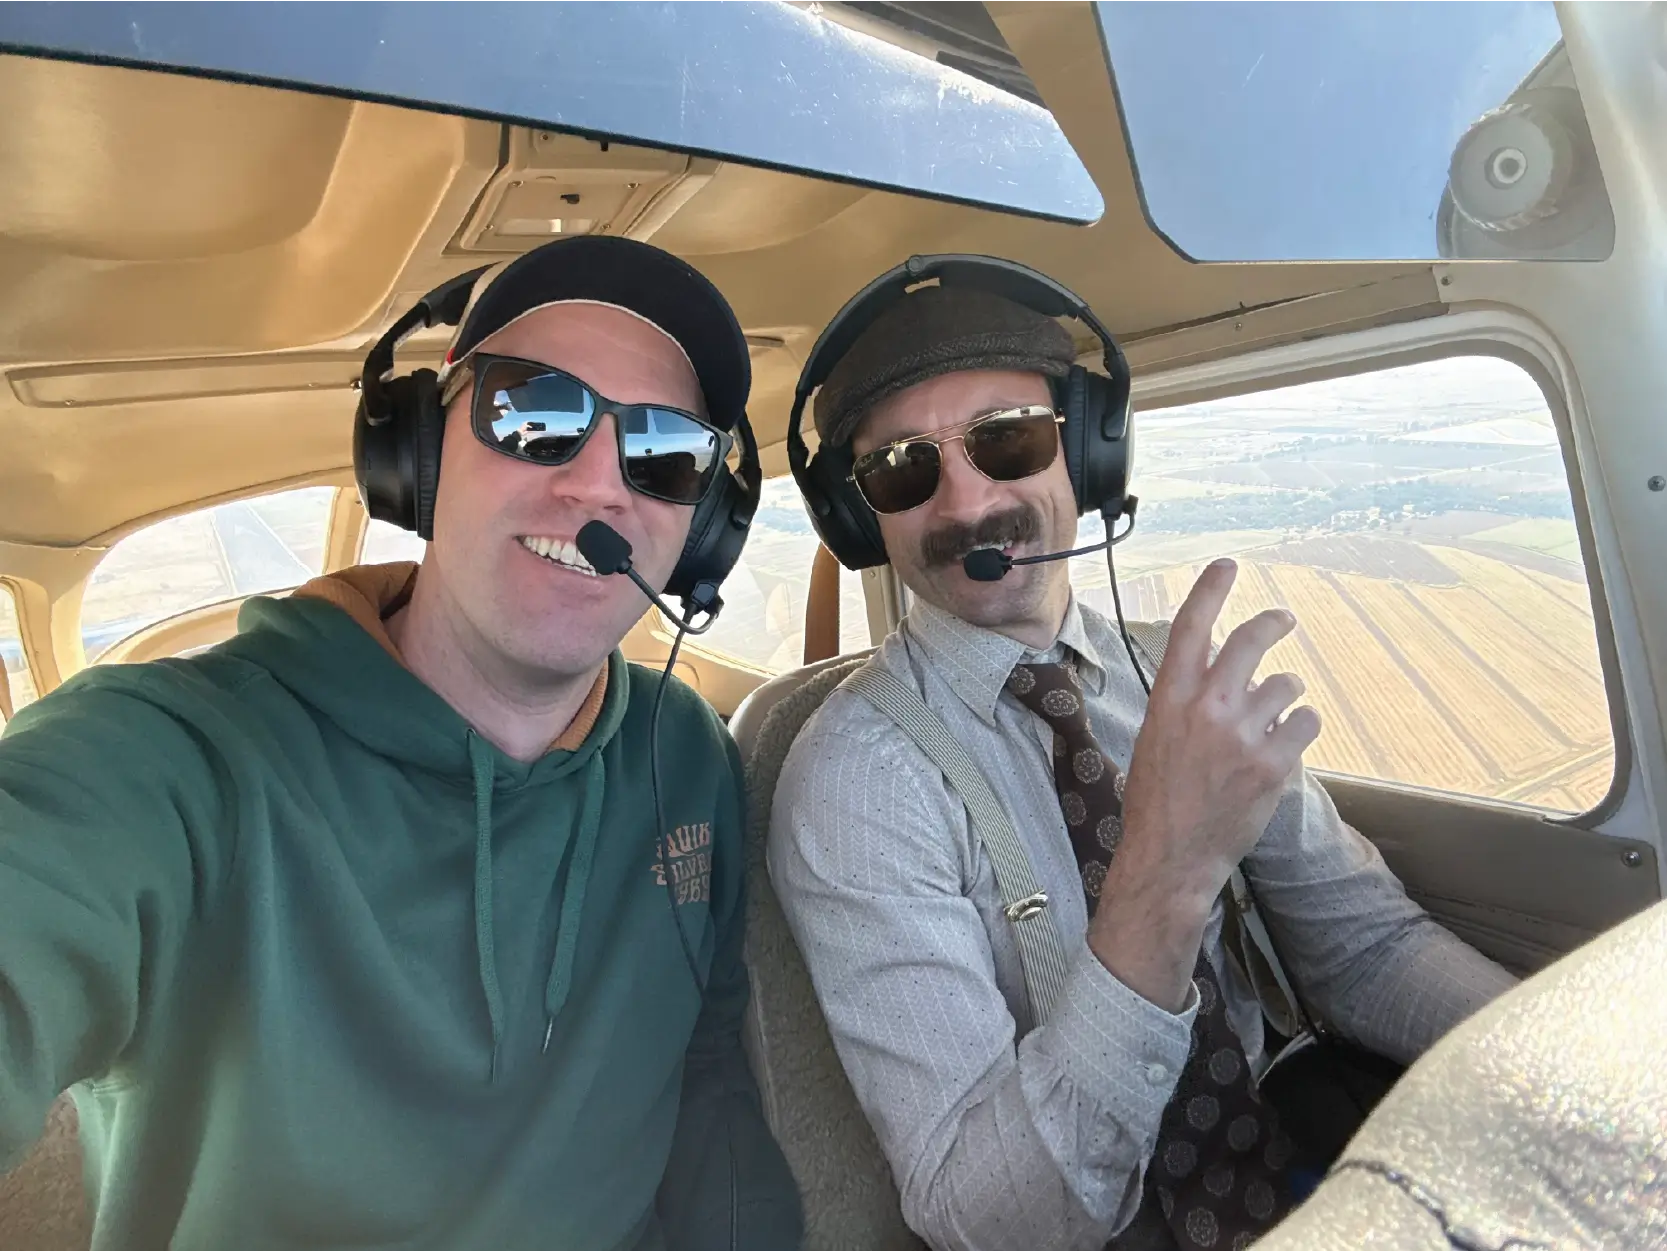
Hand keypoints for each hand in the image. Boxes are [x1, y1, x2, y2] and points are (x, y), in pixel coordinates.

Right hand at [1088, 559, 1319, 1008]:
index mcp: (1169, 699)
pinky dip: (1298, 732)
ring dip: (1285, 697)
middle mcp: (1206, 708)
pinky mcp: (1273, 765)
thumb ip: (1185, 694)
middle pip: (1250, 642)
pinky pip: (1304, 724)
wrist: (1171, 856)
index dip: (1210, 590)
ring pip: (1286, 687)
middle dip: (1272, 624)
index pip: (1191, 628)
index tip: (1227, 565)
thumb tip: (1212, 653)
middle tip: (1282, 619)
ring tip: (1271, 721)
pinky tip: (1282, 749)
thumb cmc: (1157, 798)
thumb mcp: (1157, 735)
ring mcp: (1242, 736)